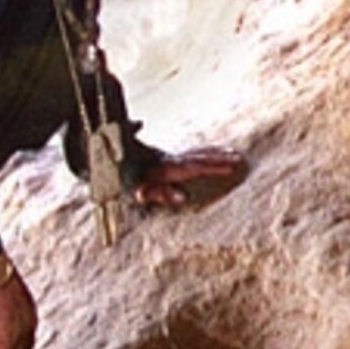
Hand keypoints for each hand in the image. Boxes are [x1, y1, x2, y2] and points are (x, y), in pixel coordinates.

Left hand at [134, 148, 248, 210]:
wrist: (109, 161)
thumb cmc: (126, 181)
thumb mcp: (142, 190)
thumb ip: (161, 194)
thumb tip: (184, 198)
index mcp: (166, 167)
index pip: (195, 167)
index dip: (214, 166)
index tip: (231, 166)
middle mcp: (169, 159)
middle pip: (199, 157)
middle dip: (220, 158)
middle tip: (239, 159)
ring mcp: (168, 157)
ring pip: (196, 152)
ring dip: (215, 152)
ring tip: (233, 152)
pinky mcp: (166, 158)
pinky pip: (189, 153)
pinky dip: (203, 150)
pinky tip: (211, 150)